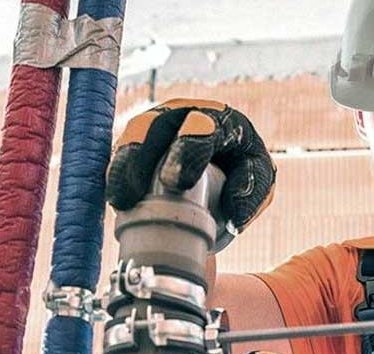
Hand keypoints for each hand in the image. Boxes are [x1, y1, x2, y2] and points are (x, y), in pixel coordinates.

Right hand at [106, 99, 275, 250]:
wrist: (226, 173)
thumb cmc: (243, 171)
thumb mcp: (258, 179)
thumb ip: (251, 192)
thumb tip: (235, 217)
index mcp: (218, 119)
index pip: (202, 127)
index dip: (186, 152)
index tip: (175, 183)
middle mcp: (181, 115)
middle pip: (154, 125)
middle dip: (139, 155)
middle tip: (133, 192)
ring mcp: (155, 126)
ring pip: (131, 137)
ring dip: (122, 167)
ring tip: (118, 201)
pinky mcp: (136, 143)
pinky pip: (120, 154)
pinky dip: (116, 175)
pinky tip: (114, 198)